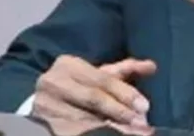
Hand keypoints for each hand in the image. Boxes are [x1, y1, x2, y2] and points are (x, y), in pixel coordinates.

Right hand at [31, 55, 155, 133]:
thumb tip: (152, 66)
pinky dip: (94, 134)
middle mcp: (53, 82)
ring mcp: (45, 105)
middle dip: (120, 111)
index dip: (125, 93)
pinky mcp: (44, 124)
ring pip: (84, 119)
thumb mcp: (97, 74)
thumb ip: (124, 70)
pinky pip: (74, 131)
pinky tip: (110, 135)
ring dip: (111, 128)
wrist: (42, 103)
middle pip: (93, 98)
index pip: (102, 79)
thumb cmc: (77, 86)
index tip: (145, 106)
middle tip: (141, 123)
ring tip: (132, 133)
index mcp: (68, 64)